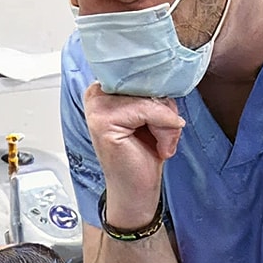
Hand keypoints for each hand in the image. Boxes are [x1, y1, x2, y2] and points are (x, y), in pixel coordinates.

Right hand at [83, 83, 185, 226]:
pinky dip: (164, 131)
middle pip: (148, 82)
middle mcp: (96, 93)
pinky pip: (150, 110)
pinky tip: (158, 148)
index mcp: (105, 88)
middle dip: (165, 110)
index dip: (160, 94)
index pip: (143, 72)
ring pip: (151, 98)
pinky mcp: (103, 121)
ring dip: (166, 124)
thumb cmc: (144, 154)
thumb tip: (166, 77)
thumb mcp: (152, 113)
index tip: (159, 120)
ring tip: (158, 143)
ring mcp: (97, 107)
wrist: (137, 189)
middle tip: (159, 135)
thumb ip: (153, 91)